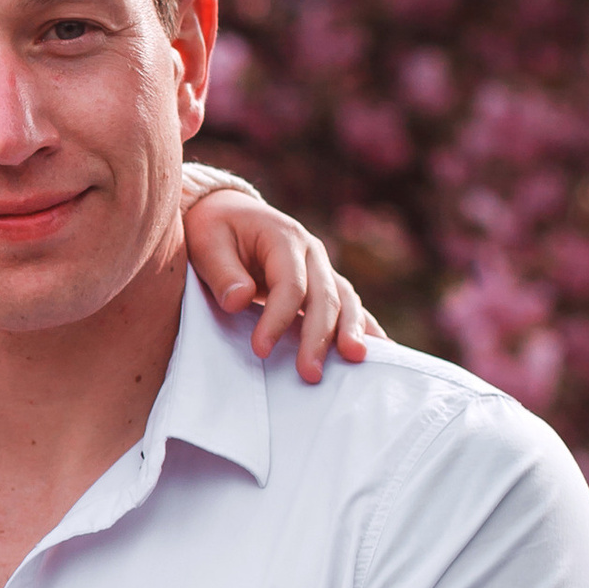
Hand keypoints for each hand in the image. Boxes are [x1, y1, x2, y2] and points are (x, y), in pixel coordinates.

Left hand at [182, 183, 380, 384]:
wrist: (228, 214)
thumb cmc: (215, 230)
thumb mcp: (206, 241)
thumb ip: (222, 271)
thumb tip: (239, 300)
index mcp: (284, 236)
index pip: (290, 284)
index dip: (277, 319)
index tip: (260, 349)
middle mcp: (311, 251)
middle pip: (324, 297)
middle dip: (319, 337)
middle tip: (310, 373)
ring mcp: (322, 267)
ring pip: (345, 301)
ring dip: (351, 332)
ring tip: (355, 361)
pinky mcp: (324, 284)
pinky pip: (350, 305)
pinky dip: (364, 327)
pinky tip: (381, 350)